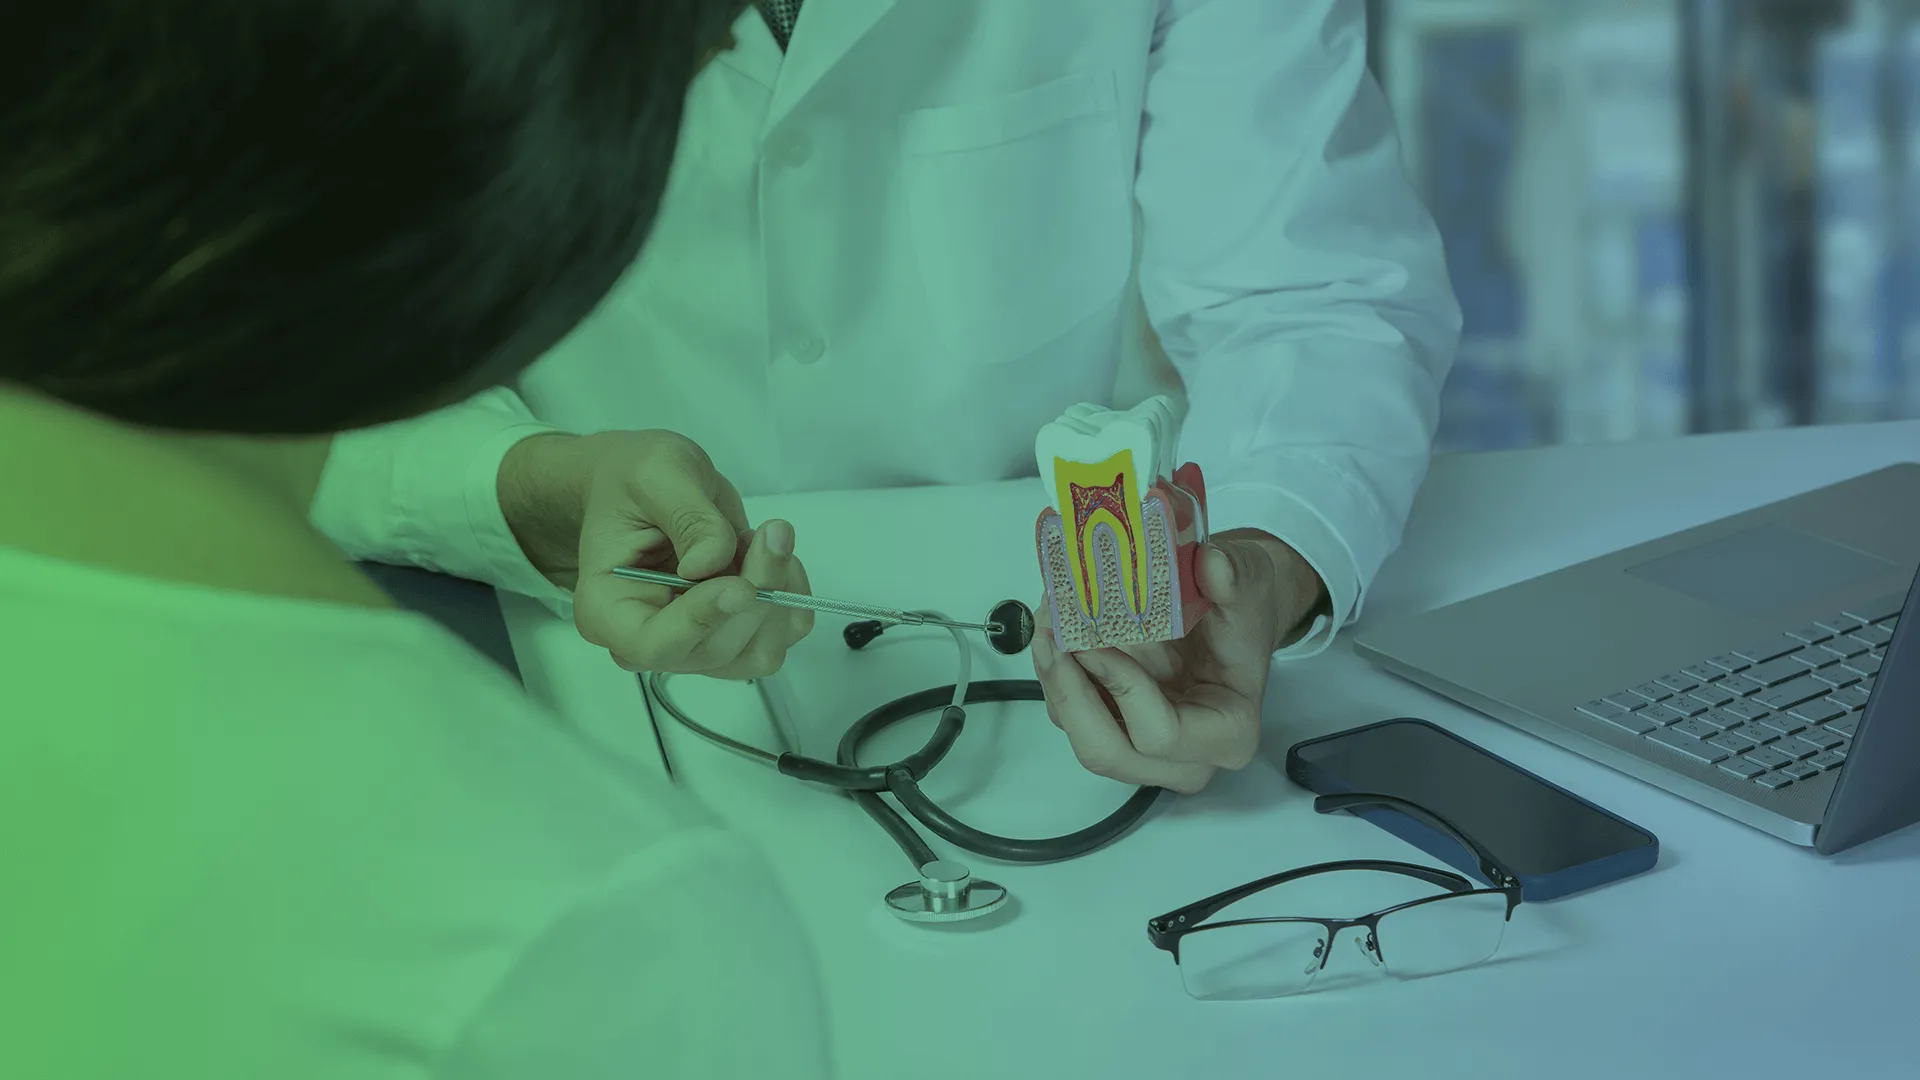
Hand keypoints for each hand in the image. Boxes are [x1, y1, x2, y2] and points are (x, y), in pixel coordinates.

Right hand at [499, 430, 813, 678]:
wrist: (648, 488)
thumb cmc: (634, 480)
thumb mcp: (656, 475)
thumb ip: (688, 518)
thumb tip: (712, 562)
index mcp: (608, 611)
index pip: (654, 645)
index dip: (702, 623)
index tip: (741, 585)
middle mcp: (652, 641)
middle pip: (716, 650)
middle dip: (757, 594)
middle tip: (772, 532)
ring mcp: (697, 642)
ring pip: (757, 653)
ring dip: (778, 594)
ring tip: (761, 539)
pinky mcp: (735, 633)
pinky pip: (782, 634)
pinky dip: (791, 593)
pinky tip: (772, 553)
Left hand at [1030, 529, 1326, 793]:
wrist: (1235, 614)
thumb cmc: (1244, 610)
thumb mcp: (1248, 583)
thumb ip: (1233, 576)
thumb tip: (1211, 564)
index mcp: (1227, 732)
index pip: (1161, 734)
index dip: (1121, 689)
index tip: (1096, 643)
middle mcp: (1185, 756)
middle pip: (1108, 753)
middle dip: (1070, 696)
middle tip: (1054, 637)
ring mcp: (1146, 748)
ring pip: (1081, 736)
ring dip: (1056, 682)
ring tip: (1048, 623)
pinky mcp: (1116, 726)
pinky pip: (1073, 716)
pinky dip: (1057, 675)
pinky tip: (1054, 631)